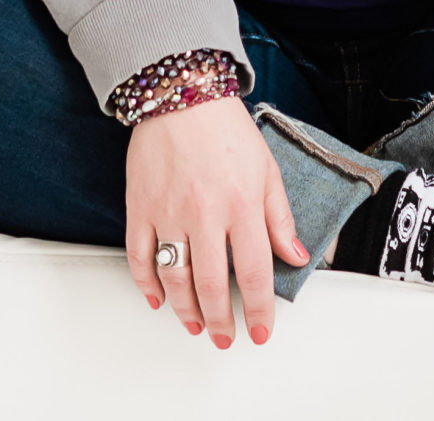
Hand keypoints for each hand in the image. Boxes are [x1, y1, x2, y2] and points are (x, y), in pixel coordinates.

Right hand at [124, 97, 308, 348]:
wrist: (180, 95)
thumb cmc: (226, 129)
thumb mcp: (267, 171)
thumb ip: (280, 219)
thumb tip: (294, 257)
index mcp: (241, 205)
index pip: (253, 273)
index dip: (257, 310)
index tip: (259, 331)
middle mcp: (204, 214)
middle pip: (211, 285)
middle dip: (221, 321)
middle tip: (226, 338)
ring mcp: (168, 213)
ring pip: (175, 278)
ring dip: (186, 310)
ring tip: (196, 326)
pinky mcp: (139, 207)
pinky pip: (139, 257)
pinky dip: (146, 284)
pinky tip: (158, 300)